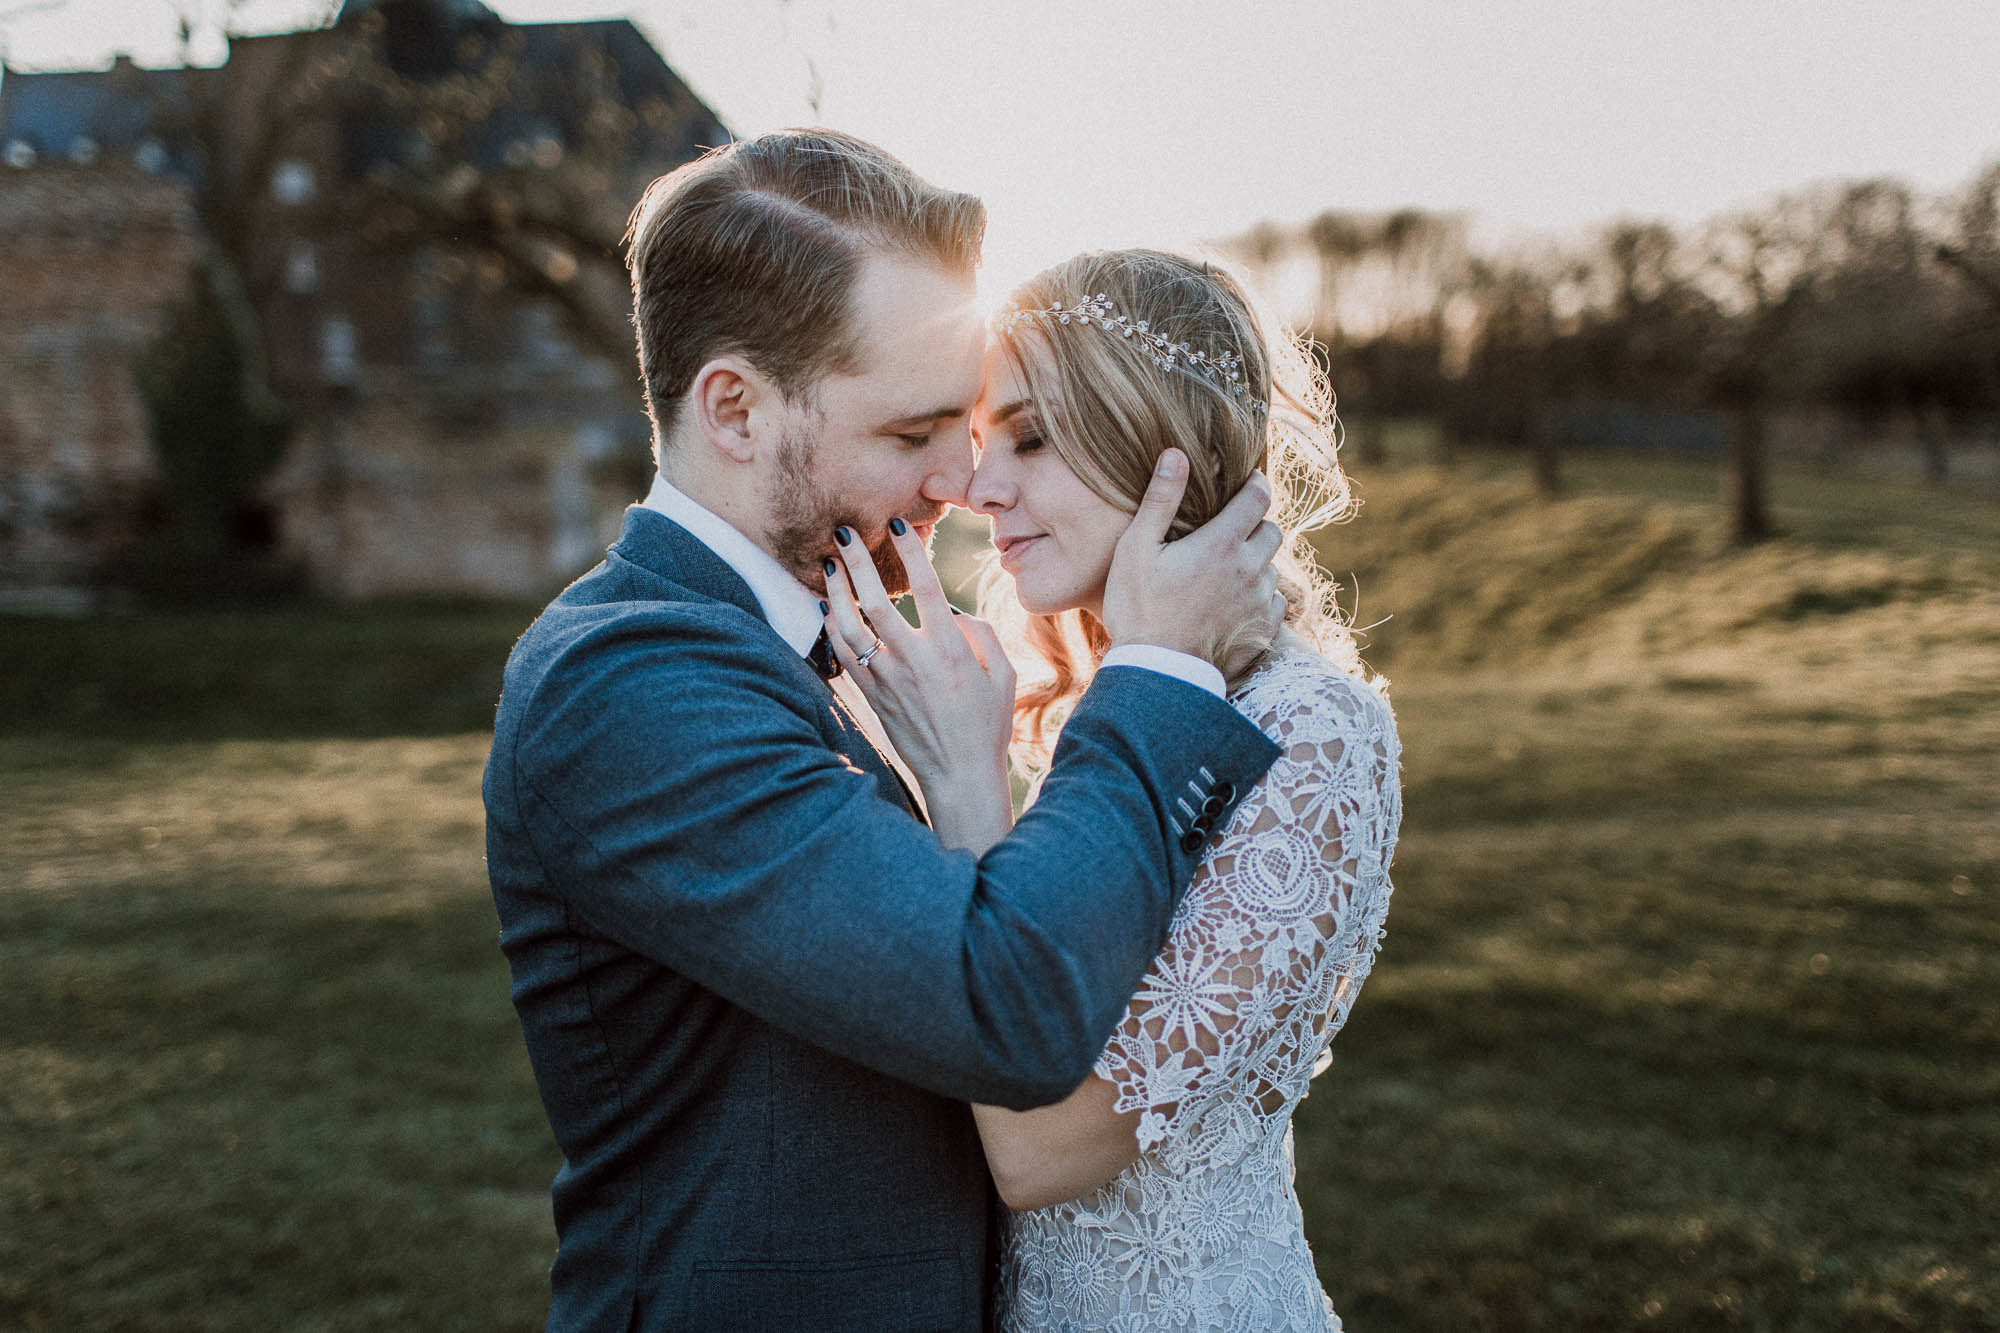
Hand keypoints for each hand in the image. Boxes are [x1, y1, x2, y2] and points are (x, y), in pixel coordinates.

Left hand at [825, 520, 1016, 853]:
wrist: (959, 774)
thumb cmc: (986, 724)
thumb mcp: (1003, 675)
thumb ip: (982, 634)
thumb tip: (951, 612)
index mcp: (950, 651)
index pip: (925, 588)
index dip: (910, 551)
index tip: (899, 523)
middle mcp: (913, 661)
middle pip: (876, 601)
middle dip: (857, 561)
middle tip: (844, 531)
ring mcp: (888, 680)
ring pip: (850, 627)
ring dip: (836, 591)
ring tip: (829, 564)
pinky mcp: (872, 696)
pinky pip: (844, 655)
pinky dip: (831, 628)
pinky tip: (826, 607)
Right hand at [1099, 450, 1284, 676]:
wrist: (1158, 675)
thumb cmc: (1139, 610)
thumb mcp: (1136, 549)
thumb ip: (1160, 499)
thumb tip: (1175, 454)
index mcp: (1222, 543)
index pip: (1259, 497)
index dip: (1256, 483)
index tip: (1248, 481)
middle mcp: (1250, 569)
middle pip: (1272, 530)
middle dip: (1255, 524)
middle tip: (1229, 532)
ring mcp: (1260, 602)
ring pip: (1272, 568)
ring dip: (1255, 564)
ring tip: (1224, 574)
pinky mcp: (1263, 631)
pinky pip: (1275, 603)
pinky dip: (1260, 598)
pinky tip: (1233, 605)